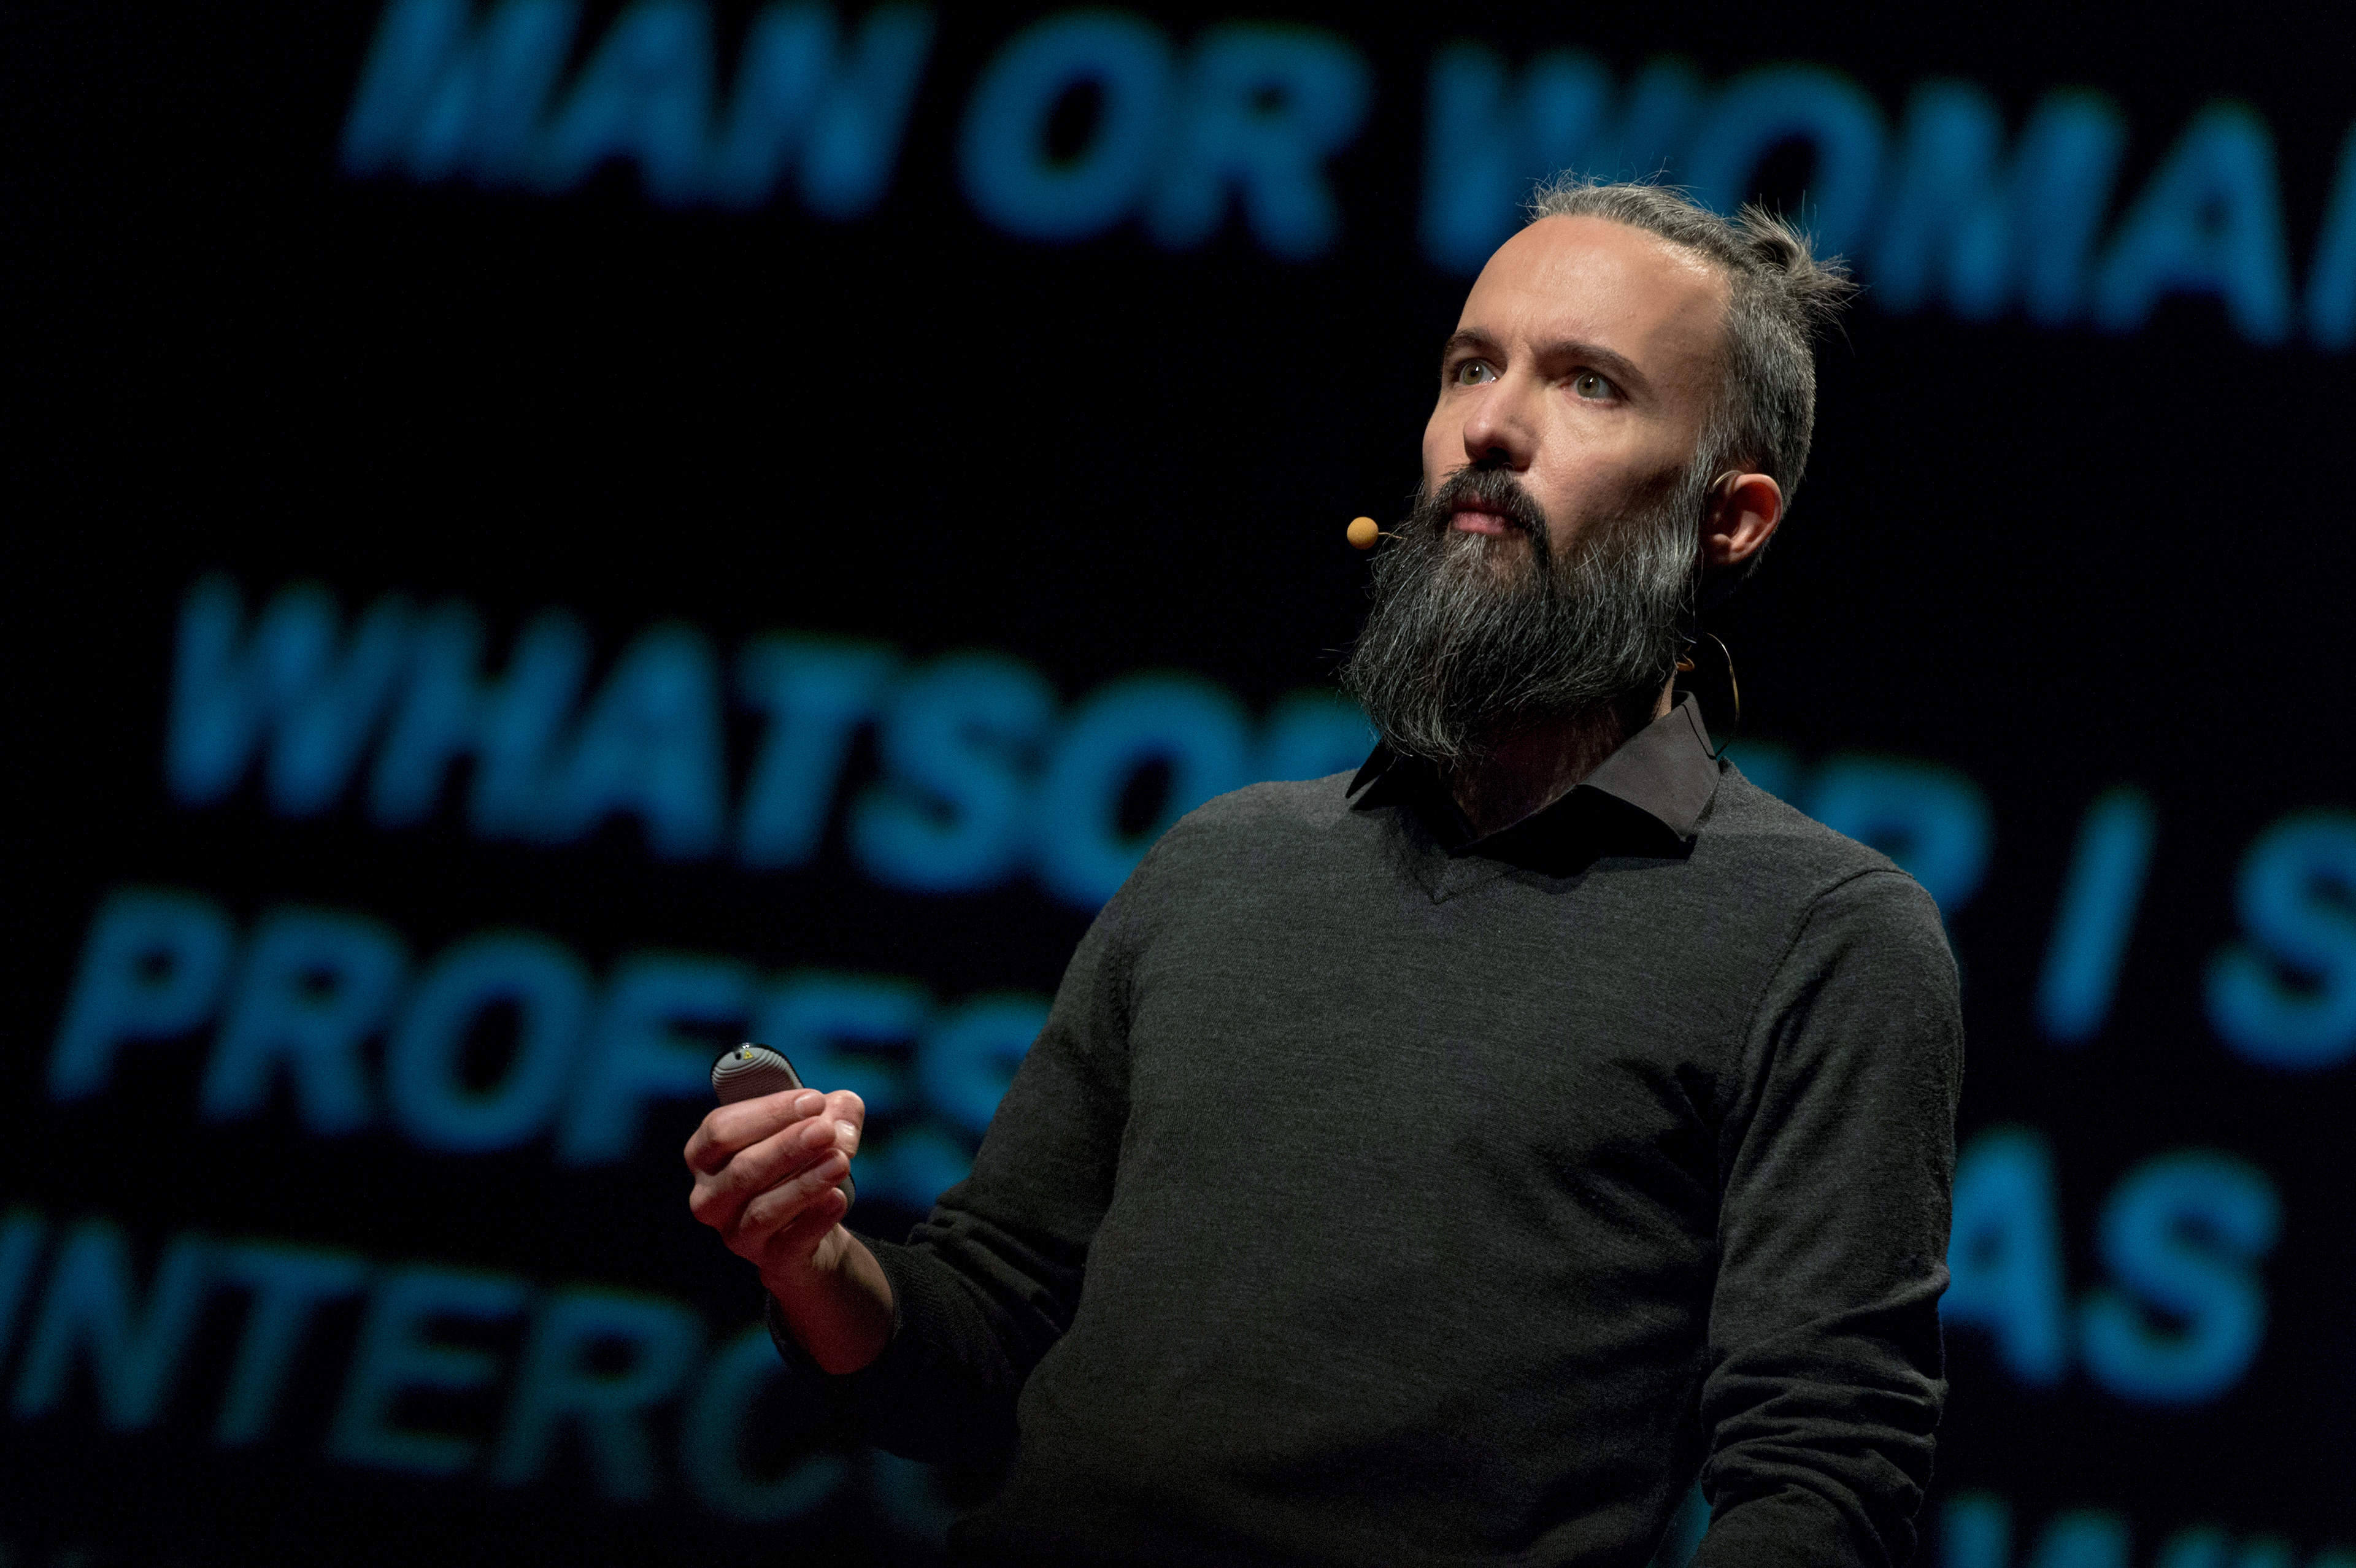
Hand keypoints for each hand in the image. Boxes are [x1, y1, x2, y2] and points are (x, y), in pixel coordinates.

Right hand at [684, 1087, 893, 1372]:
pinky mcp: (769, 1260)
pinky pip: (790, 1243)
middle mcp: (711, 1197)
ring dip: (804, 1183)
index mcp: (706, 1155)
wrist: (815, 1225)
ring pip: (763, 1210)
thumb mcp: (821, 1125)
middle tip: (824, 1130)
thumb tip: (841, 1124)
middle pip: (741, 1169)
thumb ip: (837, 1112)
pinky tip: (837, 1199)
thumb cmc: (805, 1161)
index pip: (721, 1129)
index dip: (767, 1113)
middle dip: (786, 1146)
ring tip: (841, 1161)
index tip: (812, 1100)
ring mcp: (736, 1233)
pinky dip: (815, 1219)